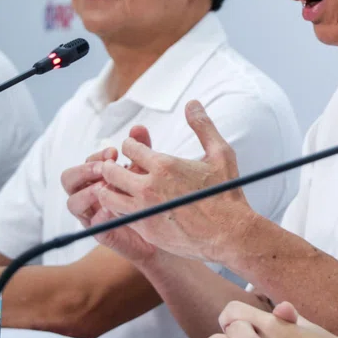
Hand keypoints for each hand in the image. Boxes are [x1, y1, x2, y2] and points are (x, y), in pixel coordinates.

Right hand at [62, 126, 157, 262]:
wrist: (166, 227)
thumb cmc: (152, 195)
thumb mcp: (147, 169)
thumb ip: (141, 149)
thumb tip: (138, 127)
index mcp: (96, 178)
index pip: (84, 163)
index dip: (96, 157)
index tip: (114, 153)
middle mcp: (89, 196)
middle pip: (69, 180)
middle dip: (85, 170)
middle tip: (105, 167)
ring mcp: (93, 215)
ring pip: (73, 203)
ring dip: (87, 192)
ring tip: (107, 186)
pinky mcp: (103, 235)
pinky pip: (93, 227)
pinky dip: (100, 216)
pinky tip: (113, 209)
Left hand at [95, 100, 256, 261]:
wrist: (230, 234)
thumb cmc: (226, 193)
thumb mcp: (220, 153)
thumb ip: (203, 126)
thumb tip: (192, 103)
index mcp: (164, 165)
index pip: (129, 148)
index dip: (131, 146)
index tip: (135, 150)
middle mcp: (149, 187)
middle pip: (111, 171)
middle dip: (112, 167)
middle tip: (118, 167)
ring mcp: (145, 210)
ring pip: (108, 197)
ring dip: (110, 190)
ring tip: (118, 188)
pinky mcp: (145, 230)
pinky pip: (118, 219)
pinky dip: (118, 211)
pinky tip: (128, 208)